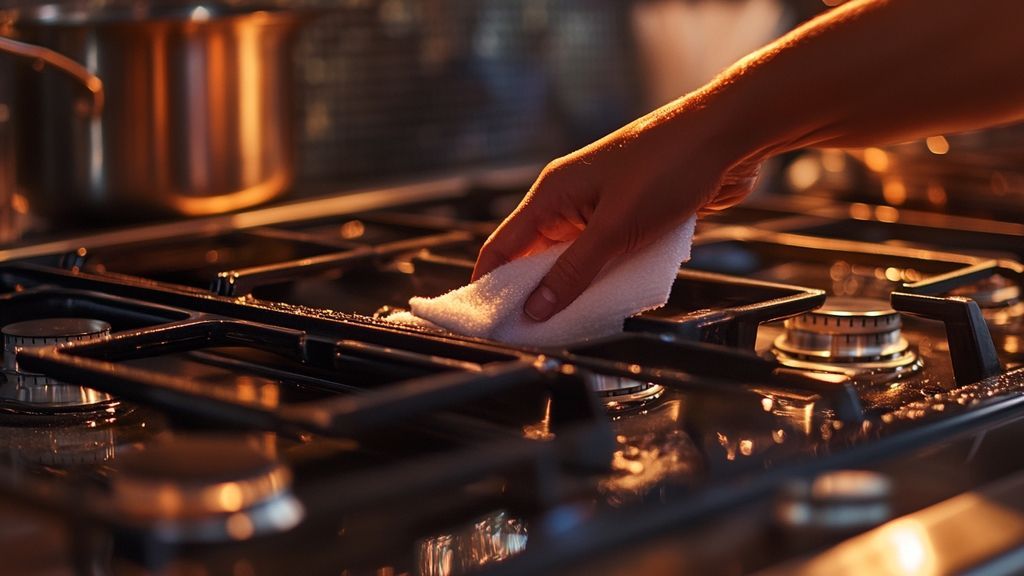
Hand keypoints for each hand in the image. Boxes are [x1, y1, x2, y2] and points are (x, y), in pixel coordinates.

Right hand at [472, 96, 760, 321]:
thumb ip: (575, 272)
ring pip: (573, 260)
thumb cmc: (670, 165)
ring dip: (573, 289)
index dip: (489, 286)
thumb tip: (535, 309)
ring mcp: (601, 209)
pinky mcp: (630, 217)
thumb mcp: (616, 228)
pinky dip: (605, 278)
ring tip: (571, 327)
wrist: (728, 135)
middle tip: (533, 337)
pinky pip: (606, 256)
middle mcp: (570, 200)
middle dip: (534, 296)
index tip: (490, 324)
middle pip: (535, 258)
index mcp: (553, 194)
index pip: (502, 247)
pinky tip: (611, 302)